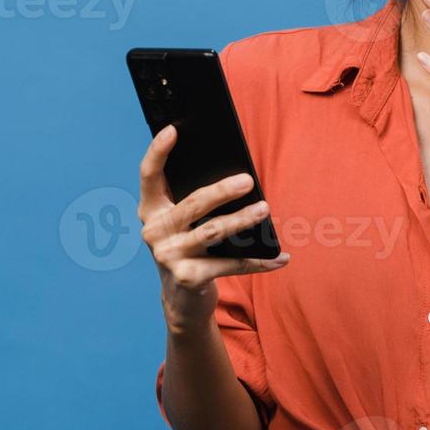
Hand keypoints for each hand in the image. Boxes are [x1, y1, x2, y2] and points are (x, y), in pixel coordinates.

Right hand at [137, 125, 289, 333]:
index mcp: (150, 210)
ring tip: (264, 209)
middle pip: (192, 204)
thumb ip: (193, 200)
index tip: (173, 129)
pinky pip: (230, 265)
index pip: (149, 175)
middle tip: (247, 180)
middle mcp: (154, 231)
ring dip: (242, 220)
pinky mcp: (188, 278)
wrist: (182, 300)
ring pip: (212, 232)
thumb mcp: (181, 223)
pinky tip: (280, 257)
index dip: (158, 151)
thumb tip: (236, 178)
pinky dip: (259, 261)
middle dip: (222, 191)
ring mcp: (168, 256)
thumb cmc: (188, 247)